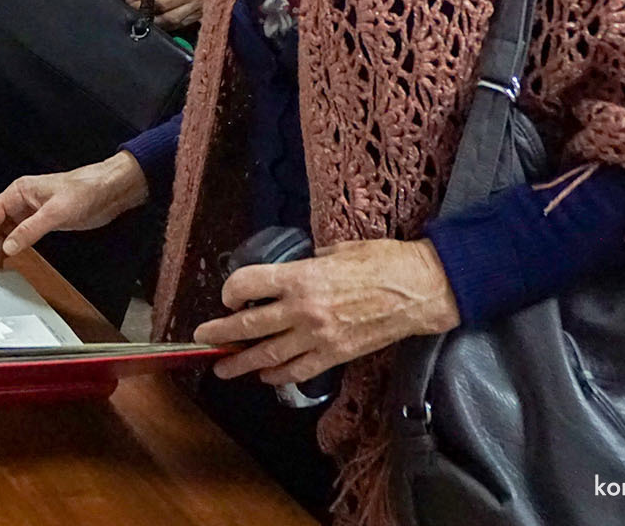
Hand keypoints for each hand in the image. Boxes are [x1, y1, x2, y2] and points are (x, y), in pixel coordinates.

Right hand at [0, 152, 147, 267]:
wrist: (109, 190)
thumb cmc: (85, 189)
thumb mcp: (56, 212)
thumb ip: (30, 230)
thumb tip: (7, 248)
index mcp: (17, 193)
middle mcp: (19, 202)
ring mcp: (28, 213)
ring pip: (1, 234)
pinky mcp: (39, 223)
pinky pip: (16, 237)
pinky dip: (8, 250)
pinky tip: (5, 263)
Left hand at [128, 0, 222, 29]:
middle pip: (162, 3)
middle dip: (143, 6)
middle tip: (131, 7)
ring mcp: (202, 3)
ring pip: (172, 17)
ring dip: (155, 19)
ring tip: (143, 17)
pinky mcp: (209, 11)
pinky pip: (186, 22)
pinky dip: (172, 24)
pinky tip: (162, 22)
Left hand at [195, 239, 460, 384]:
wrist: (422, 290)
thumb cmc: (383, 261)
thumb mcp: (338, 249)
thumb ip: (309, 262)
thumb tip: (293, 270)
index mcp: (300, 277)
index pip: (246, 285)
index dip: (231, 291)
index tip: (229, 295)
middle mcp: (303, 309)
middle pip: (248, 326)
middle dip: (219, 333)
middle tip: (201, 338)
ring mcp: (318, 337)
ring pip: (268, 356)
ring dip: (241, 363)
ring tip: (222, 368)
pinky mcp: (336, 355)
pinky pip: (298, 371)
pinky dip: (278, 376)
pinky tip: (266, 376)